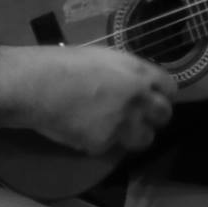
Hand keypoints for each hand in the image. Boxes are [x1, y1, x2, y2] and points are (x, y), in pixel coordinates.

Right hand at [12, 45, 175, 155]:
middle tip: (138, 117)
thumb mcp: (106, 58)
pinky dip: (101, 143)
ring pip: (145, 138)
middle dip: (154, 117)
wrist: (37, 85)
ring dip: (135, 135)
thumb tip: (133, 83)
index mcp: (140, 73)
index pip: (170, 88)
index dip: (161, 94)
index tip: (153, 98)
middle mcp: (139, 99)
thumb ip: (127, 73)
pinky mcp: (103, 143)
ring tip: (118, 131)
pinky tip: (86, 133)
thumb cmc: (64, 63)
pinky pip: (111, 148)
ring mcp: (123, 123)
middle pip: (164, 115)